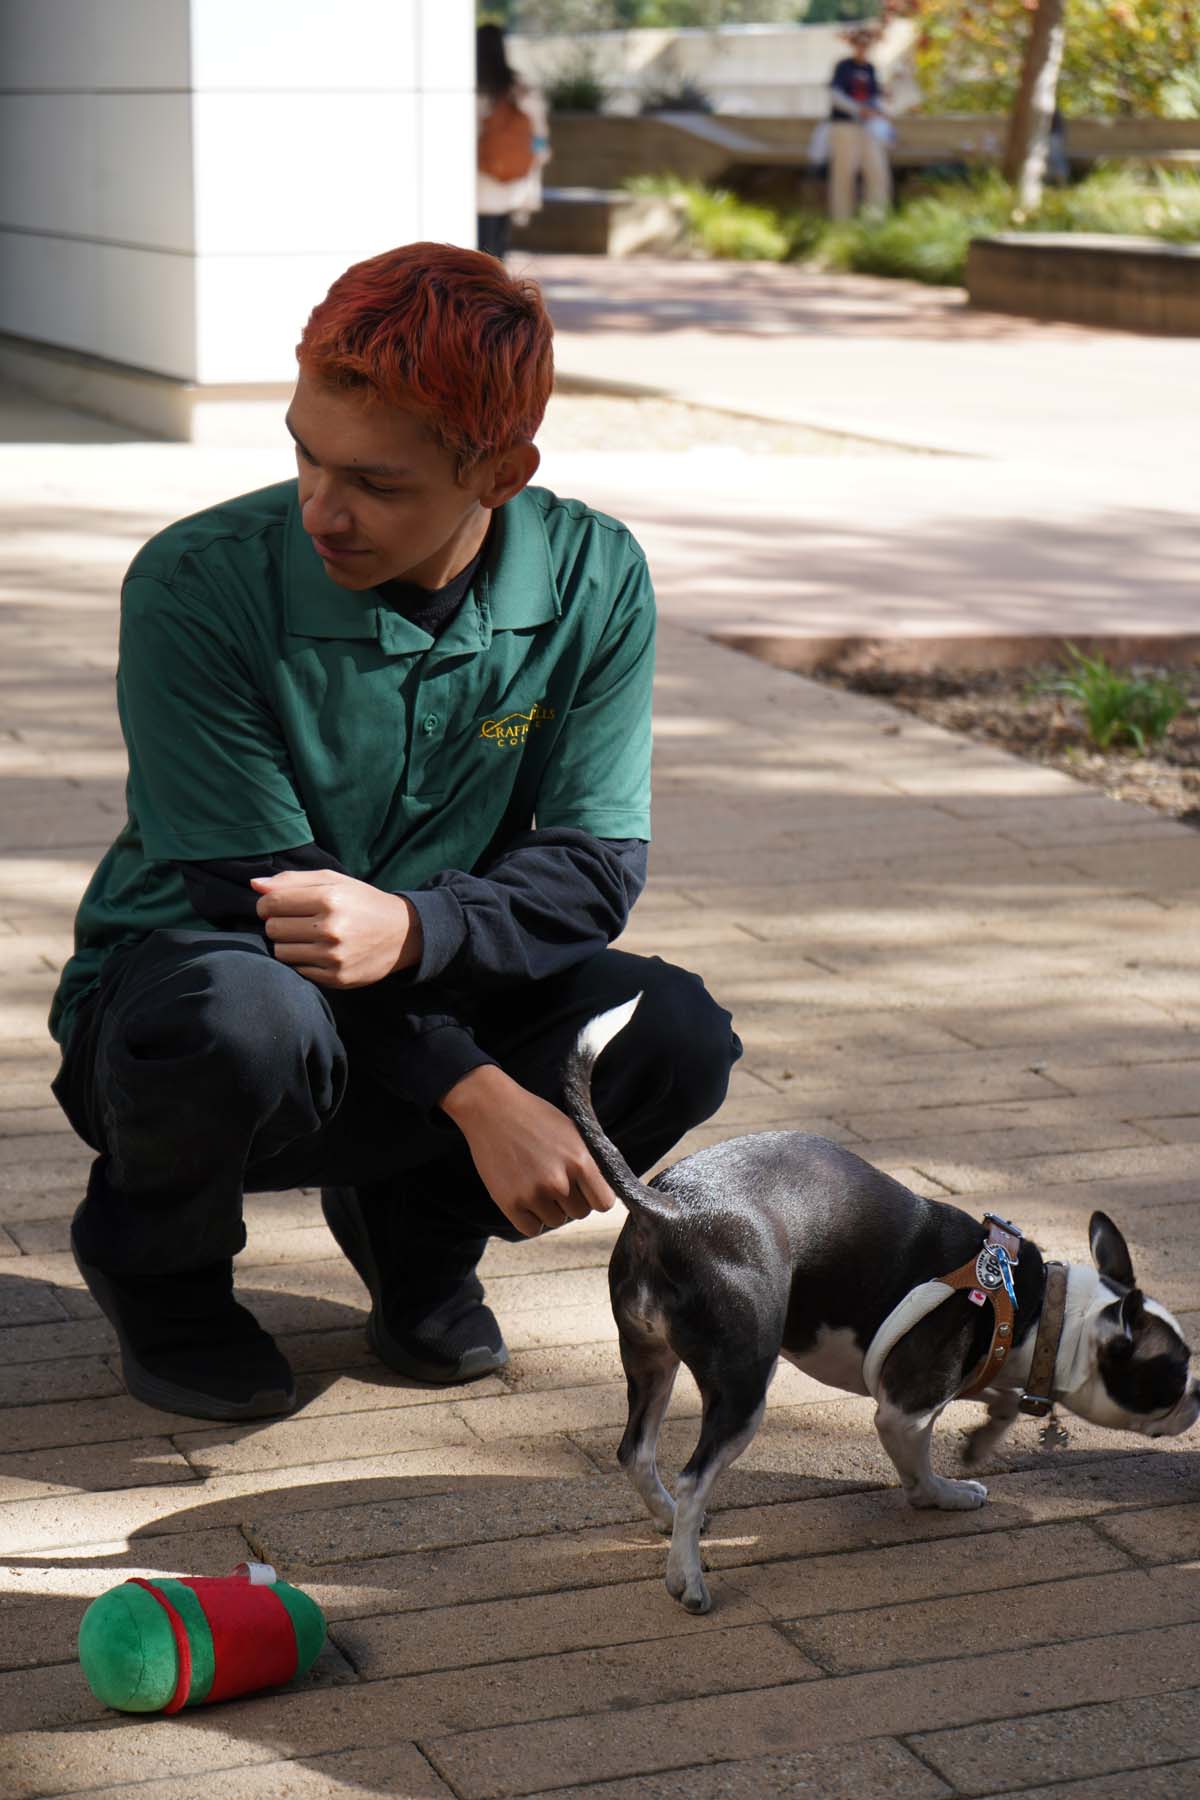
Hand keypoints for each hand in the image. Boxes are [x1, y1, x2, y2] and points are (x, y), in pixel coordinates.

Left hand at [250, 869, 421, 987]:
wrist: (403, 934)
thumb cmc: (362, 902)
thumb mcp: (334, 881)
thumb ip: (292, 880)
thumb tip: (254, 885)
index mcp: (329, 898)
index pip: (271, 903)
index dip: (266, 904)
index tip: (275, 906)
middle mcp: (330, 928)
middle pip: (272, 929)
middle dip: (278, 924)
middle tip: (297, 922)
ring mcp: (333, 956)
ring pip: (281, 952)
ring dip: (288, 944)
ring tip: (308, 937)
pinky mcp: (336, 978)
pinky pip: (297, 970)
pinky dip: (303, 961)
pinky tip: (320, 952)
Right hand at [440, 1065, 616, 1238]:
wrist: (491, 1108)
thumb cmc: (535, 1117)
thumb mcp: (572, 1132)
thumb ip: (589, 1162)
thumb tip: (603, 1189)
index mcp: (580, 1161)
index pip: (604, 1203)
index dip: (595, 1196)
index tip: (585, 1189)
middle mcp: (559, 1181)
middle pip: (579, 1213)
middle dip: (570, 1200)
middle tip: (553, 1178)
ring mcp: (533, 1193)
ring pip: (556, 1221)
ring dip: (549, 1208)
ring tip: (536, 1182)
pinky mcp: (510, 1203)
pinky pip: (532, 1229)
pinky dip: (530, 1218)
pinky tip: (525, 1196)